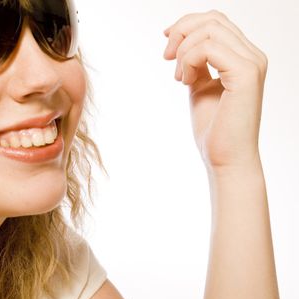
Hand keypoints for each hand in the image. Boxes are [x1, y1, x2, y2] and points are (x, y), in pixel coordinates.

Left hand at [163, 10, 267, 174]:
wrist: (224, 159)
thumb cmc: (214, 128)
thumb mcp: (199, 86)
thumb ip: (196, 63)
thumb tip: (180, 41)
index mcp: (245, 57)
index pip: (217, 21)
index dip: (187, 25)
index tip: (167, 46)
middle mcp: (253, 56)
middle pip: (213, 19)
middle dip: (181, 32)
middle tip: (166, 58)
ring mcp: (252, 63)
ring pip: (209, 29)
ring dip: (183, 51)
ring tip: (180, 78)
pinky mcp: (246, 74)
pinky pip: (208, 48)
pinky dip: (188, 61)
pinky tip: (185, 81)